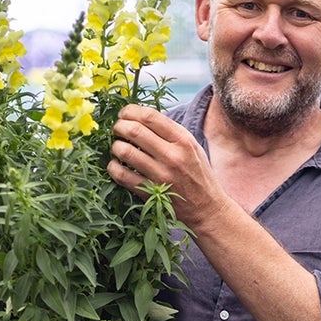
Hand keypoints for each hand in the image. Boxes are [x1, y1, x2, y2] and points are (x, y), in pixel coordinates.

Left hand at [107, 104, 227, 230]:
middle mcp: (172, 156)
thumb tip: (141, 117)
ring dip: (115, 146)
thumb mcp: (192, 147)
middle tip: (117, 128)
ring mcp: (160, 175)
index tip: (124, 113)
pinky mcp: (150, 193)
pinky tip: (115, 165)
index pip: (150, 116)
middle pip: (135, 130)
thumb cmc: (198, 174)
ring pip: (125, 152)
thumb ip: (170, 132)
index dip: (131, 111)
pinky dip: (113, 167)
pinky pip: (121, 175)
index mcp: (183, 140)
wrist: (207, 208)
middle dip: (119, 126)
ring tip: (117, 146)